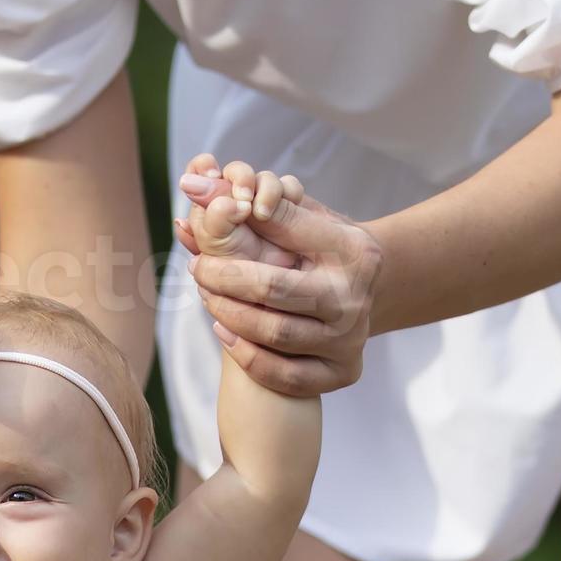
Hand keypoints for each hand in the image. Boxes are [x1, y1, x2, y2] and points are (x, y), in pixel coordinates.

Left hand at [173, 152, 381, 395]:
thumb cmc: (322, 248)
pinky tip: (225, 333)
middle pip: (274, 292)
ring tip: (208, 298)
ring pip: (276, 335)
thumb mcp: (304, 218)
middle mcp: (355, 299)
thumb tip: (195, 184)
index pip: (281, 248)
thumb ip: (259, 204)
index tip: (200, 249)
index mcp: (353, 252)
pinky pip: (287, 377)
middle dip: (224, 281)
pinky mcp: (344, 372)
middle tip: (199, 270)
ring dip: (230, 316)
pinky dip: (248, 357)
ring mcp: (350, 340)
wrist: (366, 290)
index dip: (232, 251)